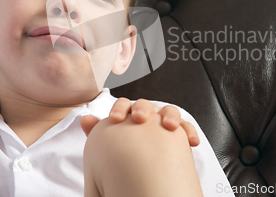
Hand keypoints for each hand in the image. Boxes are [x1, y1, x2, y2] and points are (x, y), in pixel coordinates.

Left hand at [80, 98, 199, 145]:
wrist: (143, 172)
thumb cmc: (124, 156)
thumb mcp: (109, 145)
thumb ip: (99, 132)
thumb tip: (85, 119)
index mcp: (128, 116)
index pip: (123, 105)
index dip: (119, 109)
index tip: (115, 119)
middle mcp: (147, 115)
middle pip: (145, 104)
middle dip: (143, 109)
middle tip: (140, 118)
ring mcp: (163, 122)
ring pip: (168, 111)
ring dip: (170, 115)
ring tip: (169, 125)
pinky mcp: (178, 133)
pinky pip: (185, 128)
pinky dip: (189, 131)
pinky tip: (191, 141)